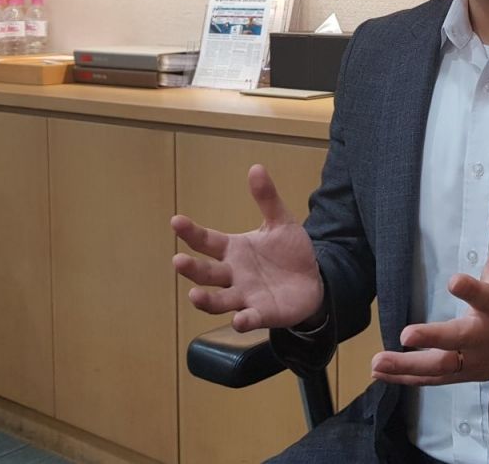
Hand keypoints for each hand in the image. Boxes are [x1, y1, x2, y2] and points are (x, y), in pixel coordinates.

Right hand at [171, 164, 323, 331]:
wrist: (312, 280)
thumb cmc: (288, 252)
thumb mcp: (280, 222)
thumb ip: (267, 199)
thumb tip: (256, 167)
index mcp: (234, 250)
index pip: (207, 241)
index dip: (191, 232)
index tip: (176, 221)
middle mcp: (233, 275)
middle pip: (206, 273)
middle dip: (191, 269)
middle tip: (178, 261)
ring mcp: (245, 296)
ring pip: (218, 301)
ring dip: (206, 300)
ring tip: (195, 295)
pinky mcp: (262, 314)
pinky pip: (249, 319)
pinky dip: (243, 320)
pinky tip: (240, 319)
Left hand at [370, 200, 488, 384]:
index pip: (485, 296)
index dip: (471, 289)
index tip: (454, 281)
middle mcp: (484, 336)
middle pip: (458, 340)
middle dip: (433, 338)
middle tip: (406, 335)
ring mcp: (473, 360)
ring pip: (440, 367)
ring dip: (408, 365)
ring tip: (377, 362)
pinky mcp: (462, 375)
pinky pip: (432, 379)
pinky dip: (407, 378)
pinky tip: (380, 374)